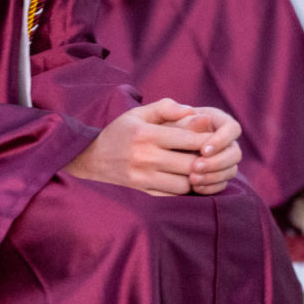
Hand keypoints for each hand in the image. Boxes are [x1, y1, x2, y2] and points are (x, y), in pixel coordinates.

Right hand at [67, 98, 241, 194]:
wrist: (91, 160)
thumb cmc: (120, 133)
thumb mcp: (137, 114)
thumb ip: (165, 108)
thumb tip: (193, 111)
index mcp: (146, 135)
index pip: (189, 138)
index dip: (207, 139)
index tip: (213, 138)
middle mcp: (145, 158)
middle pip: (191, 163)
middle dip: (206, 160)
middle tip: (212, 156)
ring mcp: (143, 178)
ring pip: (185, 183)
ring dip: (195, 177)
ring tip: (198, 168)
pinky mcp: (142, 193)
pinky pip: (172, 196)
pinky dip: (182, 189)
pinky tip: (184, 179)